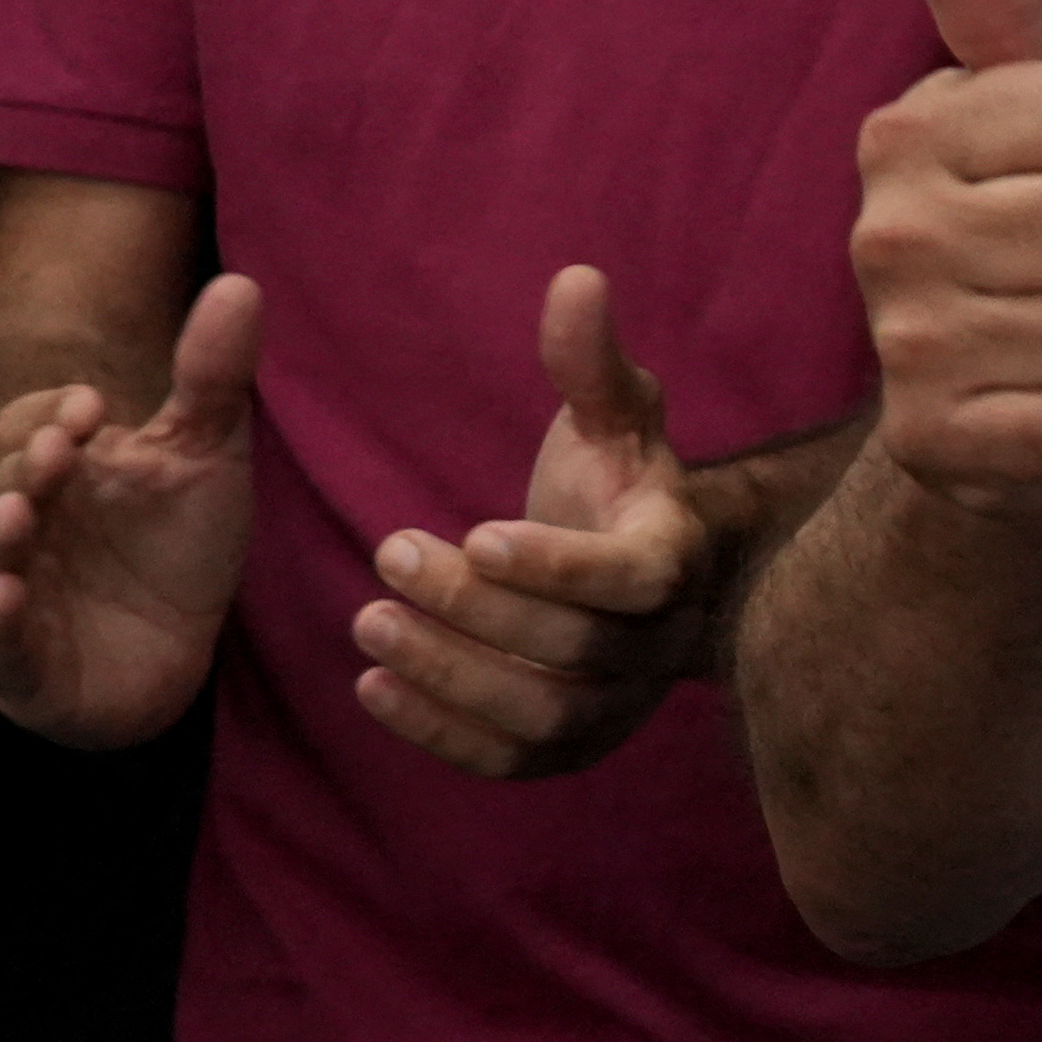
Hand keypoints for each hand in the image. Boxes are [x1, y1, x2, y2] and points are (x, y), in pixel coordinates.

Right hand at [0, 272, 258, 747]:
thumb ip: (212, 378)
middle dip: (25, 467)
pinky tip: (9, 597)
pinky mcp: (20, 663)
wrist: (179, 652)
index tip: (94, 408)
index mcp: (55, 469)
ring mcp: (13, 591)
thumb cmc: (180, 547)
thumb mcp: (205, 458)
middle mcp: (20, 523)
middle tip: (59, 451)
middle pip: (1, 482)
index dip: (51, 414)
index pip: (27, 425)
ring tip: (22, 515)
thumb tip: (241, 283)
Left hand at [351, 265, 714, 778]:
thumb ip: (590, 360)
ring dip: (449, 675)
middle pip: (573, 648)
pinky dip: (439, 734)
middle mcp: (656, 645)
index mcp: (673, 557)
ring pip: (541, 716)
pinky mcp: (570, 748)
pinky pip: (509, 762)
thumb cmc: (618, 481)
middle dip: (474, 607)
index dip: (557, 566)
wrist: (647, 576)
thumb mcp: (613, 415)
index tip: (477, 531)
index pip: (633, 580)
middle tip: (390, 553)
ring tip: (368, 623)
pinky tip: (373, 689)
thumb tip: (575, 279)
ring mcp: (616, 706)